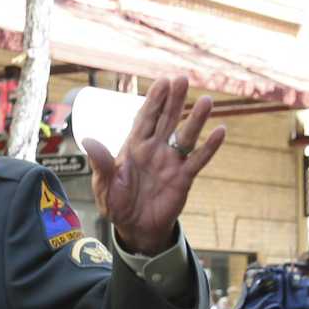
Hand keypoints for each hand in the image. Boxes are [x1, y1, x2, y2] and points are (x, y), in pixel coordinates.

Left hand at [84, 76, 226, 254]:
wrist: (135, 228)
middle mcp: (155, 149)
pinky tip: (220, 131)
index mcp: (134, 146)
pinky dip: (209, 147)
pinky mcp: (184, 177)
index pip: (145, 117)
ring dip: (196, 119)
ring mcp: (171, 161)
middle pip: (167, 120)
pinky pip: (198, 159)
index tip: (162, 81)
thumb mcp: (103, 185)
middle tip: (183, 79)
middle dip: (175, 100)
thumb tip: (89, 141)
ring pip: (186, 135)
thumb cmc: (116, 203)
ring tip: (207, 101)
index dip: (154, 100)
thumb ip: (101, 163)